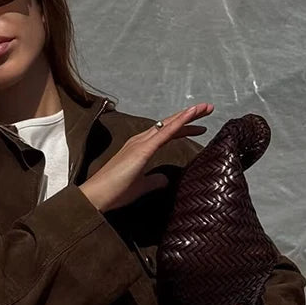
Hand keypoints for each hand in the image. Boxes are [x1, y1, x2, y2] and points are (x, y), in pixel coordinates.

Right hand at [79, 103, 213, 211]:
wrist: (97, 196)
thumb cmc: (115, 192)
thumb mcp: (141, 186)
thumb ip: (154, 181)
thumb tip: (165, 179)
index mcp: (140, 148)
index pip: (166, 134)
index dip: (183, 128)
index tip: (199, 127)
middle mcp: (140, 141)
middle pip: (169, 125)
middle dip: (189, 117)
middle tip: (208, 109)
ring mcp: (141, 143)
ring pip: (168, 125)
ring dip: (187, 116)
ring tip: (205, 108)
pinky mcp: (142, 150)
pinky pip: (164, 133)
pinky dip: (179, 122)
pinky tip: (191, 115)